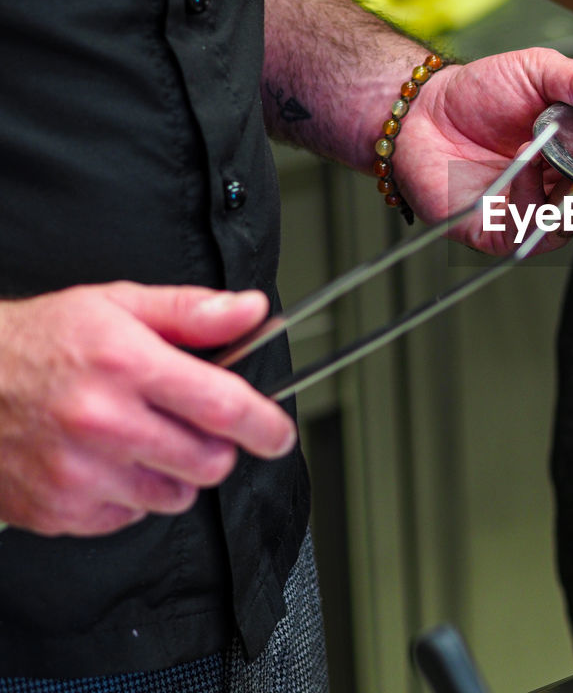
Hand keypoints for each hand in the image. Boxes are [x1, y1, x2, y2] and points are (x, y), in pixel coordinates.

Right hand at [0, 283, 297, 535]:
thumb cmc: (42, 341)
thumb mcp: (119, 305)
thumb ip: (193, 311)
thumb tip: (251, 311)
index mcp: (126, 365)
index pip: (222, 406)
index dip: (265, 424)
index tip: (278, 433)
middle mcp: (103, 422)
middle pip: (209, 462)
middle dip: (218, 448)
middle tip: (197, 427)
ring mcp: (79, 472)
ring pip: (175, 496)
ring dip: (176, 473)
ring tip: (144, 438)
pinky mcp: (60, 510)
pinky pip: (130, 517)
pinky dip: (132, 495)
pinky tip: (109, 461)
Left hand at [398, 47, 572, 253]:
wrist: (422, 105)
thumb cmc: (479, 93)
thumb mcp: (540, 72)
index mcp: (570, 164)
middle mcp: (549, 195)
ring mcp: (520, 215)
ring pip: (561, 228)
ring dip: (563, 195)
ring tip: (545, 153)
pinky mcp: (489, 231)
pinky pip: (521, 233)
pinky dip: (527, 199)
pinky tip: (522, 164)